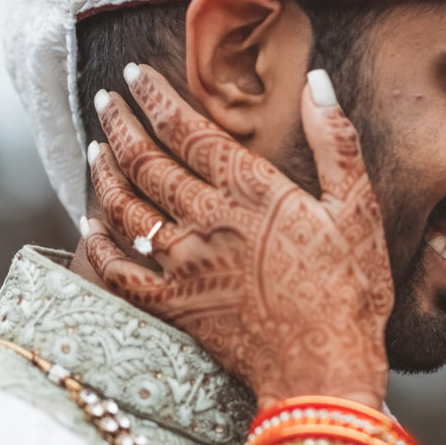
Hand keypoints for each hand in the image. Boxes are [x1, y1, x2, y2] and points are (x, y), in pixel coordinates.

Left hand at [82, 66, 392, 411]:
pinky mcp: (174, 306)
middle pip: (147, 161)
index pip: (188, 129)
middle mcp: (208, 220)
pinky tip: (88, 226)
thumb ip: (336, 142)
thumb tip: (317, 80)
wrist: (325, 368)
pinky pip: (120, 272)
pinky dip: (97, 247)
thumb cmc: (351, 289)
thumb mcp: (357, 209)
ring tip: (94, 149)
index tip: (135, 76)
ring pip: (126, 208)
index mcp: (250, 191)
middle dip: (120, 125)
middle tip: (104, 101)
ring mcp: (184, 265)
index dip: (156, 98)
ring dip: (105, 173)